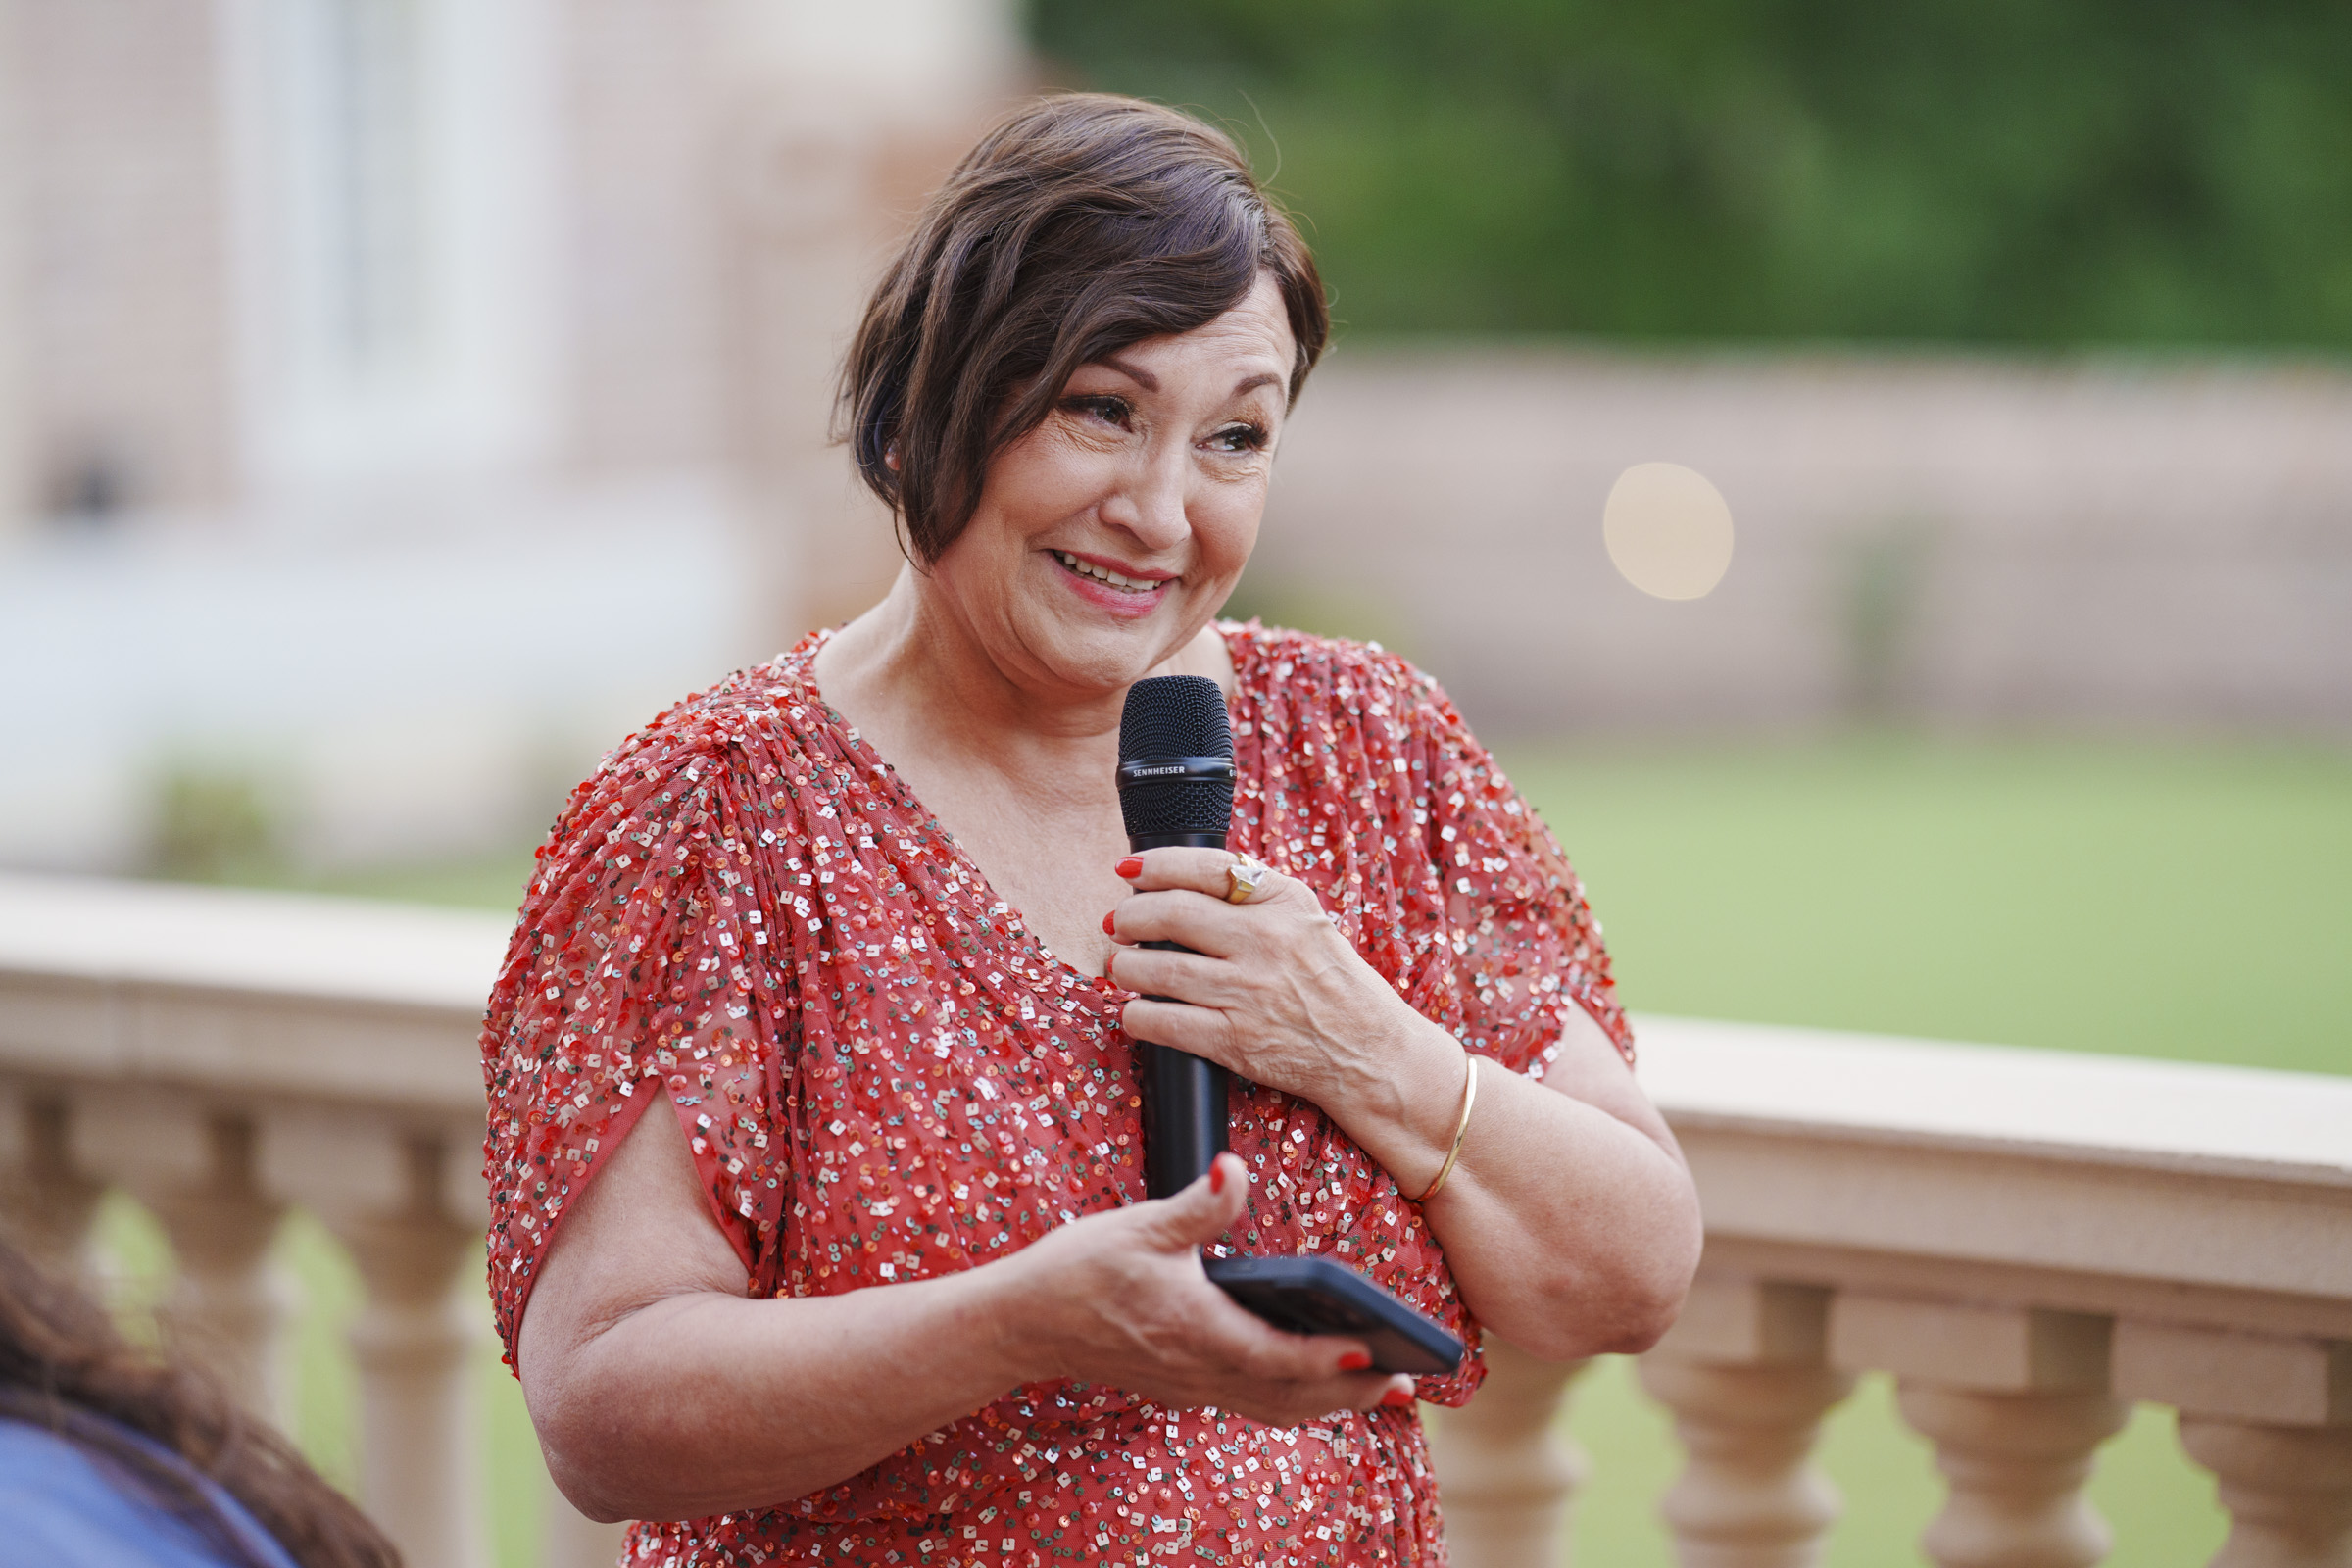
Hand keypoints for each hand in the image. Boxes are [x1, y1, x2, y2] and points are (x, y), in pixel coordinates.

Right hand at [995, 1153, 1410, 1425]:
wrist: (1021, 1321)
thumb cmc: (1077, 1269)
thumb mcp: (1139, 1226)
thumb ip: (1196, 1206)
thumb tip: (1233, 1169)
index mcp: (1195, 1329)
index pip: (1275, 1355)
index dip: (1327, 1359)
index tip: (1371, 1353)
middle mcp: (1197, 1367)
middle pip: (1288, 1395)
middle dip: (1348, 1395)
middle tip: (1404, 1386)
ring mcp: (1188, 1383)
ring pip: (1272, 1405)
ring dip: (1327, 1403)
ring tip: (1378, 1392)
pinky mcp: (1180, 1384)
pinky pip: (1249, 1402)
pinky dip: (1291, 1399)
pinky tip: (1313, 1385)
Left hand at [1105, 847, 1429, 1109]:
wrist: (1371, 1053)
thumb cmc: (1335, 985)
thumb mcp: (1308, 921)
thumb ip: (1256, 897)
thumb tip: (1183, 882)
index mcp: (1284, 902)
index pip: (1205, 867)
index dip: (1155, 864)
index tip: (1128, 870)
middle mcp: (1266, 941)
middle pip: (1171, 913)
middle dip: (1130, 916)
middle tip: (1118, 923)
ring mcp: (1249, 992)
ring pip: (1158, 968)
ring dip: (1127, 966)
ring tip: (1124, 965)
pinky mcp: (1235, 1040)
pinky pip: (1164, 1022)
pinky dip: (1138, 1015)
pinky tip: (1136, 1011)